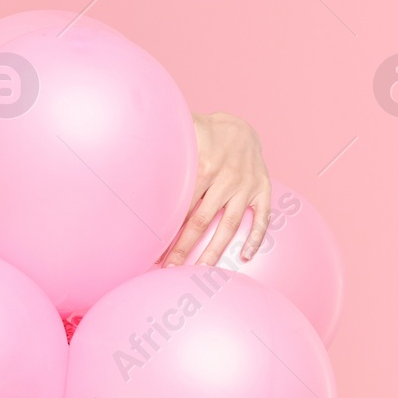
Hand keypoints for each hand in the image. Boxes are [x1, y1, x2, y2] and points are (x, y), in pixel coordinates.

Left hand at [161, 111, 271, 267]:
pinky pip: (262, 217)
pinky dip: (255, 237)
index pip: (181, 207)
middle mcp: (226, 179)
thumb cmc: (206, 134)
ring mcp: (246, 186)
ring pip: (229, 225)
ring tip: (202, 270)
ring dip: (216, 250)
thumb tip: (134, 139)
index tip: (154, 250)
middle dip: (185, 247)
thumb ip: (164, 142)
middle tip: (171, 269)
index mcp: (204, 167)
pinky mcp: (263, 189)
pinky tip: (246, 256)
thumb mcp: (185, 132)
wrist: (243, 127)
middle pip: (202, 221)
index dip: (167, 230)